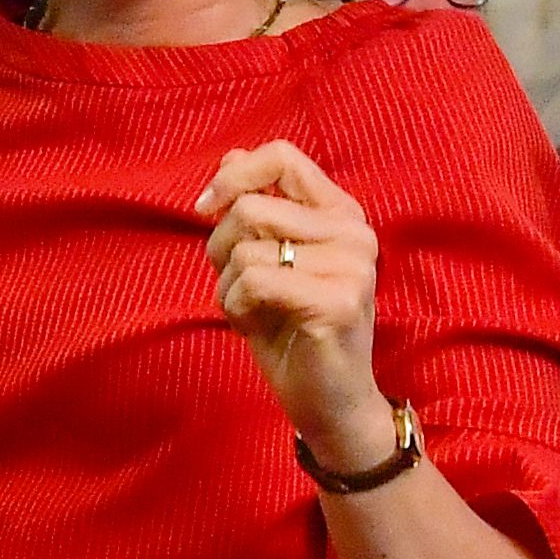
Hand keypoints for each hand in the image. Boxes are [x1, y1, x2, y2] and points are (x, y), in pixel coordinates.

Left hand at [200, 138, 394, 460]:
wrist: (328, 402)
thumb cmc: (290, 329)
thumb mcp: (266, 261)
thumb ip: (255, 209)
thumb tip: (229, 158)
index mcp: (339, 213)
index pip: (281, 156)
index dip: (233, 176)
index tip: (205, 208)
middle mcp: (354, 232)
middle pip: (250, 206)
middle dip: (220, 248)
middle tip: (237, 285)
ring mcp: (352, 266)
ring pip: (246, 247)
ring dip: (228, 284)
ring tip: (253, 310)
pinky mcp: (338, 301)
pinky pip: (254, 280)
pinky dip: (236, 305)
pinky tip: (256, 326)